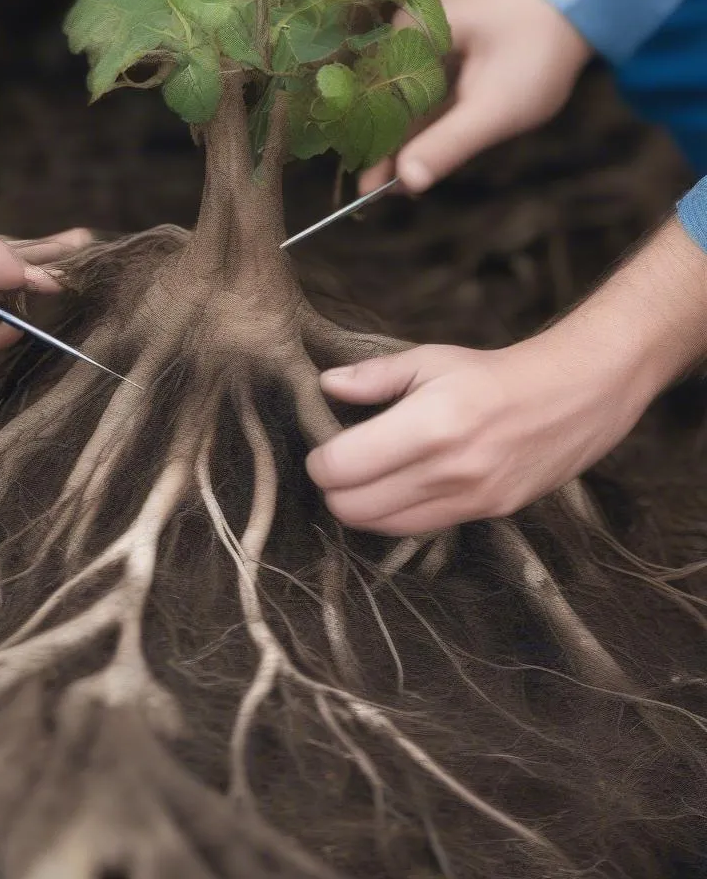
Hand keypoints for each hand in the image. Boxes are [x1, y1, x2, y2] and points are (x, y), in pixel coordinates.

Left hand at [308, 217, 706, 535]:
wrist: (570, 397)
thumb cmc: (491, 375)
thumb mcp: (429, 360)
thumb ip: (373, 376)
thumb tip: (326, 385)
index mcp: (430, 424)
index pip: (341, 468)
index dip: (320, 460)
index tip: (324, 446)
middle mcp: (448, 470)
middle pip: (351, 508)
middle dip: (333, 488)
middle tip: (339, 463)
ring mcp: (468, 499)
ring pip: (379, 527)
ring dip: (360, 506)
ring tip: (366, 475)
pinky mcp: (483, 515)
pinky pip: (416, 530)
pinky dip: (392, 516)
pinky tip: (397, 487)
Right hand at [358, 0, 592, 196]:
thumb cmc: (541, 42)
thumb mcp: (494, 105)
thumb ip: (447, 144)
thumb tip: (406, 181)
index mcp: (409, 38)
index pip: (378, 107)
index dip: (376, 151)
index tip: (371, 192)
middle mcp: (413, 31)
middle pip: (393, 102)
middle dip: (395, 145)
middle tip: (395, 190)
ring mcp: (434, 32)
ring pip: (414, 96)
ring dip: (416, 133)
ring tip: (411, 176)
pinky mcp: (456, 36)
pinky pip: (434, 83)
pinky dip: (436, 113)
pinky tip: (436, 143)